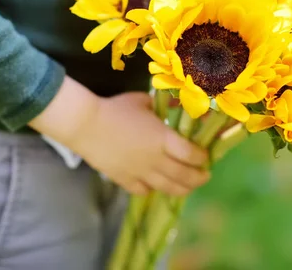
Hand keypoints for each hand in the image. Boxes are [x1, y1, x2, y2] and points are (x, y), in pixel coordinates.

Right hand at [29, 77, 209, 195]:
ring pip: (168, 188)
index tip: (205, 156)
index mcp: (163, 139)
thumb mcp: (143, 101)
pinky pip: (144, 191)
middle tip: (204, 176)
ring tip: (188, 187)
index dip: (201, 157)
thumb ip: (162, 106)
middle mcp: (156, 160)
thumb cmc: (116, 109)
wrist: (86, 125)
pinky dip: (153, 190)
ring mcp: (140, 173)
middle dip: (198, 178)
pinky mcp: (124, 180)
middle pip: (184, 176)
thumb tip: (177, 106)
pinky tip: (156, 186)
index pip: (191, 154)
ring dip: (182, 189)